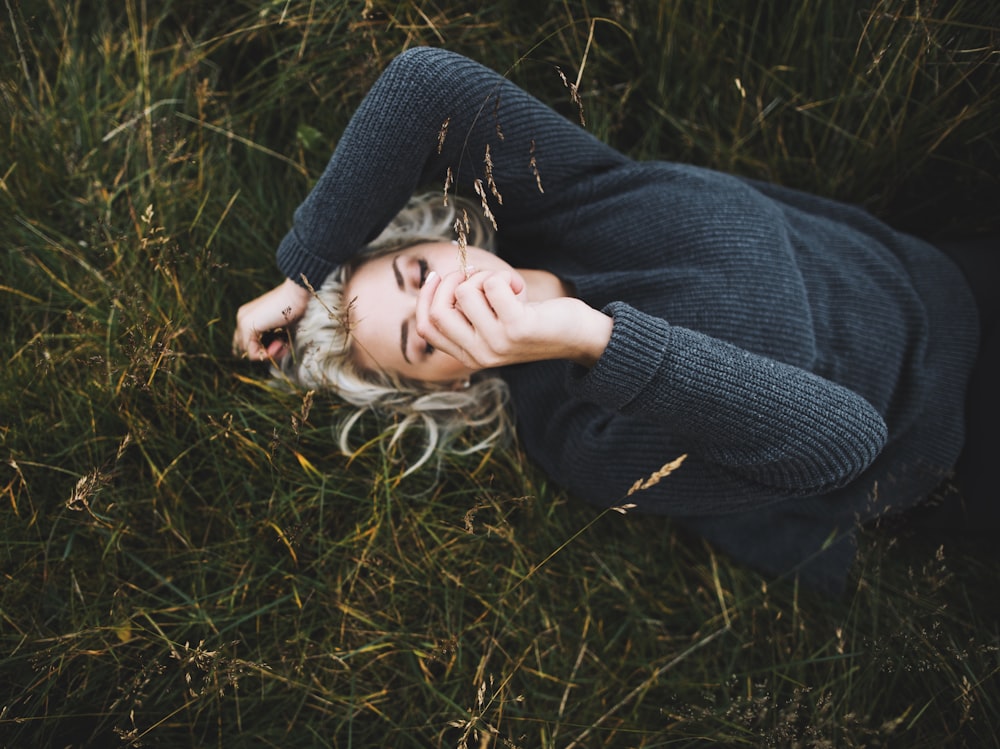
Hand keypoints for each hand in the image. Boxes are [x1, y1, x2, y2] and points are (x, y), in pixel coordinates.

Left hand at [233, 278, 311, 360]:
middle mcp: (241, 317)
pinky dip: (268, 354)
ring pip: (248, 352)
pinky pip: (252, 353)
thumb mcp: (280, 324)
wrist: (296, 293)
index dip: (262, 349)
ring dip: (267, 354)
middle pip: (244, 348)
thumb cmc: (294, 307)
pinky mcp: (247, 327)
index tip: (282, 343)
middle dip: (263, 353)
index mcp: (248, 315)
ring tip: (283, 345)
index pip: (245, 341)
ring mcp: (242, 321)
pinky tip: (280, 344)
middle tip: (283, 346)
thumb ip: (270, 336)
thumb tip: (267, 354)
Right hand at [415, 269, 611, 369]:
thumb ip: (466, 313)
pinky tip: (519, 289)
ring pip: (464, 292)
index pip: (426, 328)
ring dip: (483, 277)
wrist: (577, 335)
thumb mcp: (493, 323)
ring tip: (506, 287)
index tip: (435, 276)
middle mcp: (479, 355)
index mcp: (468, 356)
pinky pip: (492, 285)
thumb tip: (437, 282)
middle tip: (475, 274)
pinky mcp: (517, 328)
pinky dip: (505, 277)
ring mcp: (497, 344)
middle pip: (439, 310)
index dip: (425, 299)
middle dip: (451, 281)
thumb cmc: (532, 321)